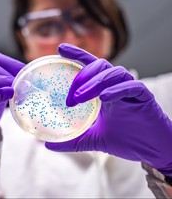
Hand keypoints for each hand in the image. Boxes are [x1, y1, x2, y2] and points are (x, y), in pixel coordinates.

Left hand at [46, 43, 171, 176]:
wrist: (151, 150)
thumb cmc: (126, 140)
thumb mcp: (93, 140)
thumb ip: (73, 140)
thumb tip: (48, 145)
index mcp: (105, 91)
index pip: (90, 66)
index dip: (77, 55)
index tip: (60, 48)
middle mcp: (116, 86)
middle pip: (100, 65)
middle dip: (83, 76)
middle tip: (70, 95)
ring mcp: (130, 90)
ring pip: (114, 73)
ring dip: (95, 82)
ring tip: (80, 97)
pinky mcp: (144, 97)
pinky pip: (132, 86)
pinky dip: (117, 89)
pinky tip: (104, 98)